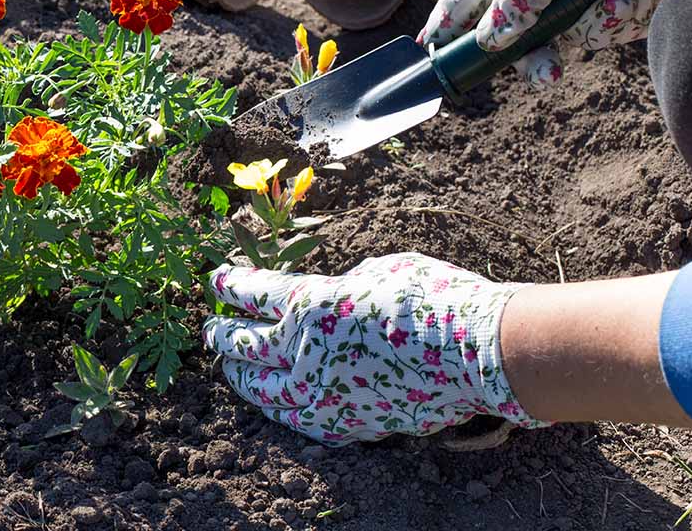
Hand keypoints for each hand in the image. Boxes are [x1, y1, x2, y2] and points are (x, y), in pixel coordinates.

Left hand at [202, 254, 549, 444]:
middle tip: (211, 328)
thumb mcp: (376, 269)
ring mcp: (323, 393)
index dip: (229, 286)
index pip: (252, 294)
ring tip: (229, 368)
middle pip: (244, 346)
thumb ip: (339, 286)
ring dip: (241, 376)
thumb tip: (326, 298)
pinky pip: (298, 418)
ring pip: (262, 390)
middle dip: (222, 334)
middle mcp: (305, 352)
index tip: (215, 281)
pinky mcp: (346, 422)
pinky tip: (273, 403)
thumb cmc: (433, 298)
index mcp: (310, 305)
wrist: (479, 353)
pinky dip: (279, 407)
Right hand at [419, 0, 691, 85]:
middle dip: (529, 53)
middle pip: (513, 28)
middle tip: (545, 74)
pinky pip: (601, 32)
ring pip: (560, 37)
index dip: (449, 17)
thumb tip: (489, 37)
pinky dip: (622, 16)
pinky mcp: (617, 6)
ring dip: (588, 29)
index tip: (429, 48)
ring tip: (616, 9)